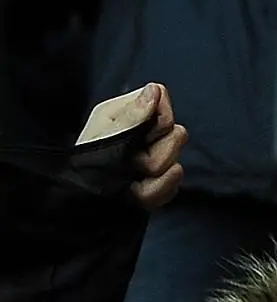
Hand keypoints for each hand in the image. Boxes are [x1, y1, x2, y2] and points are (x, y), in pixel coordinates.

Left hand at [77, 83, 185, 210]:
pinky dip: (156, 193)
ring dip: (154, 180)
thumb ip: (131, 117)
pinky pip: (174, 184)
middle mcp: (140, 133)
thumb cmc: (84, 171)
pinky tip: (136, 197)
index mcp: (124, 114)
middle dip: (156, 157)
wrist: (75, 211)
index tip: (140, 138)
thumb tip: (155, 89)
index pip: (161, 98)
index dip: (159, 119)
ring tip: (129, 188)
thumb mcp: (104, 140)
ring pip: (177, 163)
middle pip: (176, 133)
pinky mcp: (156, 182)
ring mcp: (151, 158)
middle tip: (130, 166)